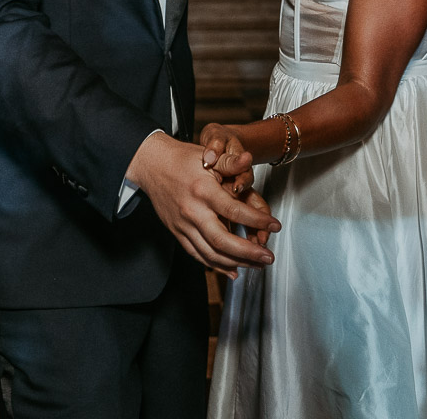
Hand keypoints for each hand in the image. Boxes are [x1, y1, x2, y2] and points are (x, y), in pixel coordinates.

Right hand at [126, 132, 278, 276]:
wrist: (151, 165)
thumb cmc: (181, 159)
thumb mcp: (208, 155)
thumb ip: (230, 163)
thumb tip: (248, 159)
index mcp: (203, 191)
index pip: (234, 210)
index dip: (257, 220)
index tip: (275, 224)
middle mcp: (192, 211)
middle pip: (222, 241)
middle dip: (249, 253)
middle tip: (268, 257)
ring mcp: (183, 225)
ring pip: (210, 253)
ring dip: (236, 263)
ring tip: (257, 265)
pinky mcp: (177, 232)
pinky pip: (197, 255)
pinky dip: (216, 265)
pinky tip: (232, 270)